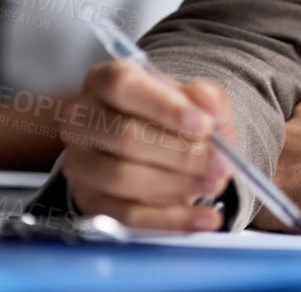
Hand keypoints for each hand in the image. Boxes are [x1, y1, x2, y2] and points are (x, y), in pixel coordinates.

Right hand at [59, 60, 233, 231]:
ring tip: (215, 183)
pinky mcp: (89, 201)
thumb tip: (208, 102)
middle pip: (123, 137)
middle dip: (179, 154)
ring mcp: (80, 163)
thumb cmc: (169, 116)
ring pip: (122, 178)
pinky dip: (170, 220)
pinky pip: (127, 216)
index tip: (204, 125)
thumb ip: (206, 97)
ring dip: (176, 184)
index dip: (163, 107)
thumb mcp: (194, 99)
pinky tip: (204, 218)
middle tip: (220, 163)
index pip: (122, 87)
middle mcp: (82, 119)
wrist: (152, 145)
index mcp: (104, 81)